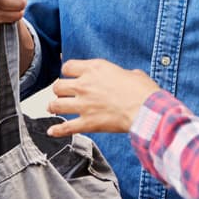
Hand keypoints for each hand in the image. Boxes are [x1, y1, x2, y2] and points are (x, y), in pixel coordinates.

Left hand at [46, 59, 160, 136]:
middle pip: (58, 86)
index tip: (69, 76)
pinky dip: (57, 130)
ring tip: (54, 108)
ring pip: (56, 105)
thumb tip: (127, 78)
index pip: (68, 66)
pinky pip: (66, 127)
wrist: (146, 110)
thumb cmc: (143, 92)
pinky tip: (52, 131)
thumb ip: (122, 75)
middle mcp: (85, 85)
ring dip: (54, 107)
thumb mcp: (132, 73)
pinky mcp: (87, 123)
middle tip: (63, 94)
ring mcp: (84, 104)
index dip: (67, 72)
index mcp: (95, 69)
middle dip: (59, 90)